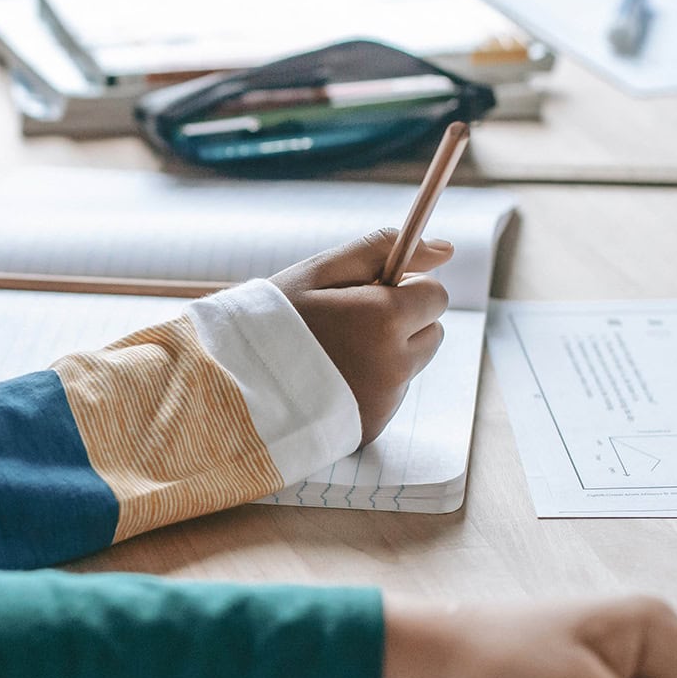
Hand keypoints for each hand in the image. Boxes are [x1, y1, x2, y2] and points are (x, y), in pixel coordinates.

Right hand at [268, 230, 452, 444]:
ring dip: (386, 357)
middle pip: (431, 333)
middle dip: (401, 323)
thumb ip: (381, 250)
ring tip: (332, 355)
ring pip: (410, 367)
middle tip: (350, 323)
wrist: (231, 385)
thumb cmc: (272, 320)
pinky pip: (388, 398)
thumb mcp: (319, 271)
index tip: (371, 293)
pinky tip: (329, 382)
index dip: (404, 290)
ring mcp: (385, 401)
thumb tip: (444, 250)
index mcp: (385, 318)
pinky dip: (368, 388)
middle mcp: (394, 364)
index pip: (435, 296)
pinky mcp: (373, 427)